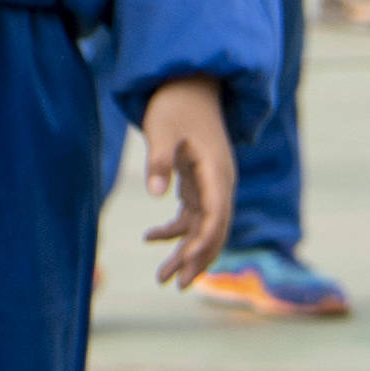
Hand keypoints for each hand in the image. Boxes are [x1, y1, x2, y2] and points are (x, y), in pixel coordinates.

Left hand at [139, 76, 235, 286]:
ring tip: (164, 278)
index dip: (204, 242)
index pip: (217, 216)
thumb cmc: (174, 106)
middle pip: (214, 230)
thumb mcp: (161, 130)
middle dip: (198, 260)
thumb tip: (157, 195)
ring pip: (203, 228)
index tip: (188, 264)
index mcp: (217, 173)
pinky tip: (150, 238)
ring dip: (186, 252)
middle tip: (176, 286)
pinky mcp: (198, 183)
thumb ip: (159, 160)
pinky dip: (175, 231)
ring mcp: (210, 186)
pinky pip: (192, 215)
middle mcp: (220, 184)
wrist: (187, 84)